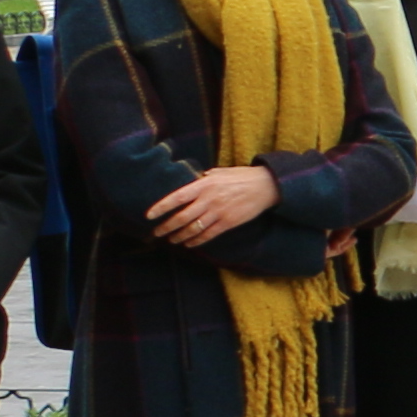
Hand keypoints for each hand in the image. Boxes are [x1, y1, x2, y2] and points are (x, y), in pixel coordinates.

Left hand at [146, 165, 275, 245]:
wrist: (266, 185)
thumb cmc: (242, 177)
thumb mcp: (220, 172)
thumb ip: (204, 179)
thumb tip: (190, 182)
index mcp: (205, 184)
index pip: (177, 197)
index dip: (161, 207)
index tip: (149, 215)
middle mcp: (209, 199)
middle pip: (182, 217)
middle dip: (166, 227)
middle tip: (156, 232)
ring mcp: (219, 212)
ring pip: (193, 229)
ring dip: (179, 236)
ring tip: (171, 240)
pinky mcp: (228, 222)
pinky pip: (208, 235)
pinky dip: (196, 241)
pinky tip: (189, 243)